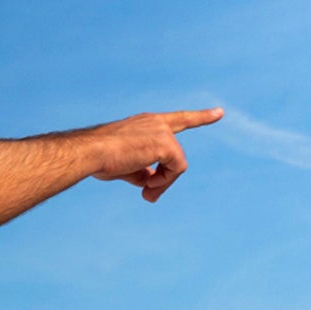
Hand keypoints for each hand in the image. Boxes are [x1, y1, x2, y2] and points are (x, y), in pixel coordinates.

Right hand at [88, 108, 223, 201]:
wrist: (91, 152)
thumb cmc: (100, 159)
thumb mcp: (124, 166)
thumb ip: (143, 171)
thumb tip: (152, 184)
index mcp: (146, 124)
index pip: (178, 119)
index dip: (200, 117)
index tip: (219, 113)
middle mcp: (157, 123)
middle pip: (176, 156)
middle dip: (165, 179)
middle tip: (147, 195)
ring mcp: (162, 132)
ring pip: (177, 165)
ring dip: (162, 182)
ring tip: (143, 190)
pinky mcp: (165, 143)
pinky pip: (177, 170)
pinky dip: (164, 181)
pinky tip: (146, 183)